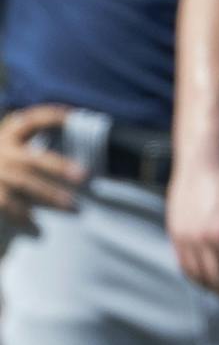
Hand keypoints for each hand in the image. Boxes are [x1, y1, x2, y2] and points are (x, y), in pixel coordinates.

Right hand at [0, 105, 85, 224]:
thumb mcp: (16, 150)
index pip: (33, 119)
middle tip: (84, 176)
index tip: (77, 117)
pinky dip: (23, 216)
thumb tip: (82, 161)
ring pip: (24, 183)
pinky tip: (38, 228)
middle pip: (32, 159)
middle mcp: (1, 150)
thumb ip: (39, 148)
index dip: (54, 116)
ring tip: (72, 207)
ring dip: (49, 195)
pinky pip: (8, 205)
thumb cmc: (7, 167)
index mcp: (11, 134)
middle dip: (58, 167)